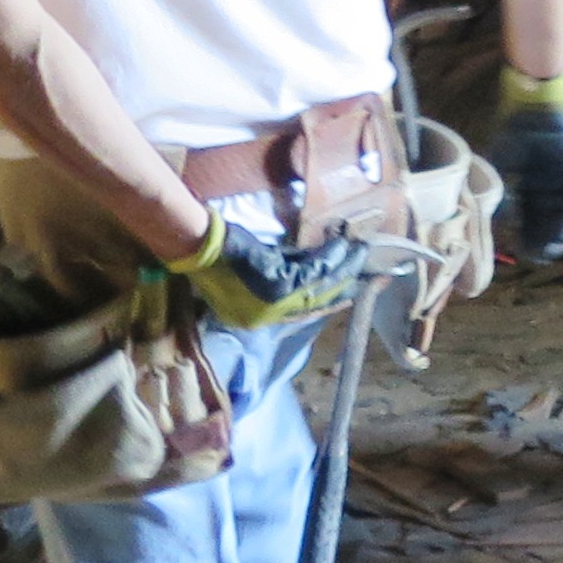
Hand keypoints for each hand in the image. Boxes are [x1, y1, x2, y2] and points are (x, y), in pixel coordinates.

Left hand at [162, 214, 365, 329]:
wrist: (199, 248)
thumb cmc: (220, 257)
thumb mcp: (254, 271)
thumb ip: (281, 275)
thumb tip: (314, 268)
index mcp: (259, 317)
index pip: (302, 311)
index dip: (329, 303)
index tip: (349, 295)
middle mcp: (267, 315)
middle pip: (315, 300)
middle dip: (343, 284)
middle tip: (363, 274)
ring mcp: (272, 302)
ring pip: (317, 286)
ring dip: (342, 268)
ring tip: (358, 251)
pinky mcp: (275, 284)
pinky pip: (310, 272)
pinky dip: (328, 258)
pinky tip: (340, 246)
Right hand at [486, 66, 562, 263]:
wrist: (536, 104)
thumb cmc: (516, 128)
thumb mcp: (502, 162)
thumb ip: (500, 187)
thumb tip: (498, 218)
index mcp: (531, 179)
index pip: (528, 213)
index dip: (524, 232)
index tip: (518, 251)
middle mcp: (551, 181)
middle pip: (548, 216)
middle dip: (541, 238)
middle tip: (535, 258)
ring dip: (558, 233)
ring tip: (550, 252)